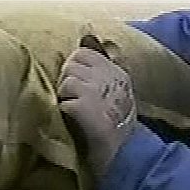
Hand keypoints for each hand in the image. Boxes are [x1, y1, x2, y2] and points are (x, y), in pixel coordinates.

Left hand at [57, 46, 138, 176]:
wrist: (125, 154)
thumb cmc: (117, 124)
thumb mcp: (116, 91)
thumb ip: (102, 65)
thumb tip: (87, 35)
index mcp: (116, 72)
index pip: (83, 53)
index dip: (74, 68)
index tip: (77, 85)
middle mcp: (108, 77)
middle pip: (72, 64)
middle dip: (67, 80)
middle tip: (73, 99)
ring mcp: (97, 91)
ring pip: (66, 81)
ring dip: (64, 96)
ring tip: (74, 111)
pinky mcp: (86, 107)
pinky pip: (64, 101)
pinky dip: (65, 111)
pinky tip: (74, 121)